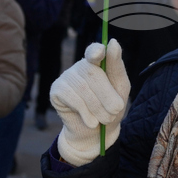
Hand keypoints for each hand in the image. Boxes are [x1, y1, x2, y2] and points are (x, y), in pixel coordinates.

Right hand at [50, 39, 130, 165]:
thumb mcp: (120, 89)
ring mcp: (67, 77)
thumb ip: (117, 67)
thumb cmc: (110, 108)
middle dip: (107, 95)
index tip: (100, 52)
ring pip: (83, 88)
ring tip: (104, 119)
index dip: (96, 51)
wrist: (95, 134)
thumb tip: (113, 42)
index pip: (94, 51)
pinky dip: (85, 111)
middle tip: (115, 111)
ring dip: (98, 107)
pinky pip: (71, 97)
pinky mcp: (56, 90)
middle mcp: (80, 66)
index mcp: (97, 62)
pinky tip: (91, 121)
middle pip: (93, 74)